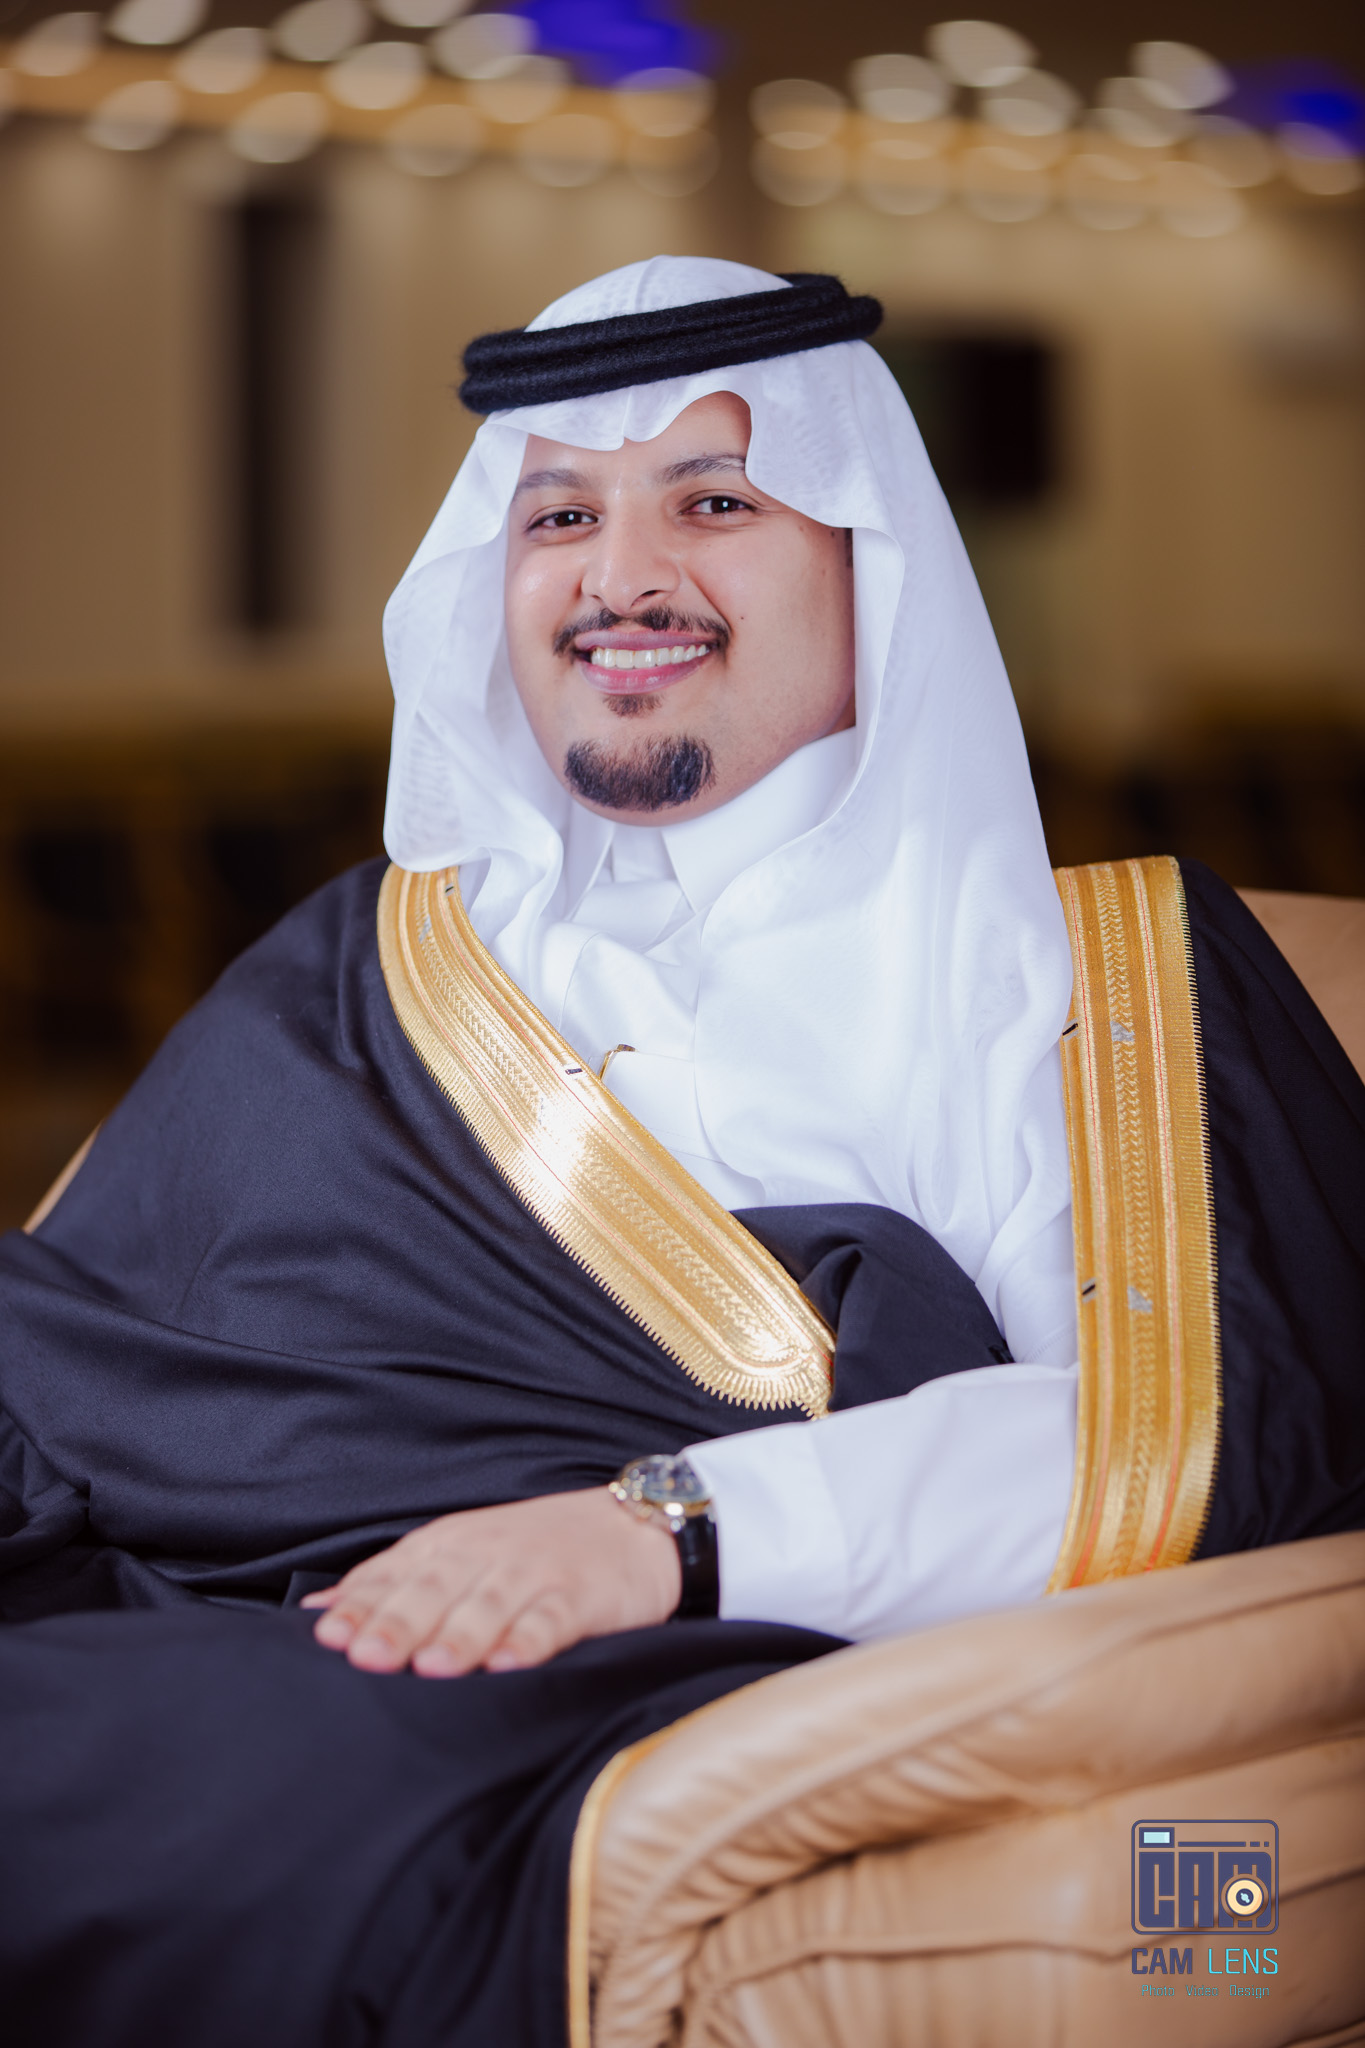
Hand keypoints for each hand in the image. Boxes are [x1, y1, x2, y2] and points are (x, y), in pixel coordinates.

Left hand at [302, 1488, 680, 1677]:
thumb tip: (316, 1610)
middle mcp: (486, 1554)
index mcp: (450, 1544)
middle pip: (436, 1590)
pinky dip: (530, 1640)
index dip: (363, 1604)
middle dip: (399, 1622)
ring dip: (459, 1635)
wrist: (632, 1528)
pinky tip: (509, 1665)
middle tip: (366, 1657)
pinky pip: (551, 1620)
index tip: (327, 1637)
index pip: (397, 1573)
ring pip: (490, 1605)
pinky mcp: (581, 1596)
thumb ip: (393, 1581)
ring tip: (432, 1667)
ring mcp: (535, 1573)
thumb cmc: (532, 1549)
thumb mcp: (459, 1553)